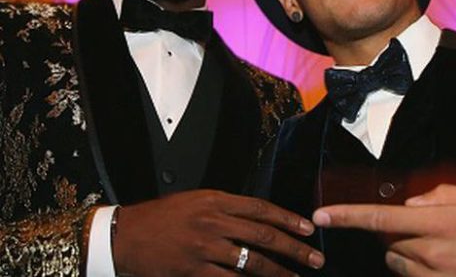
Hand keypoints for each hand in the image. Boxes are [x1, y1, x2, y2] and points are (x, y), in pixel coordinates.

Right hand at [114, 189, 324, 275]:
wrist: (127, 234)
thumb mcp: (194, 200)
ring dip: (278, 272)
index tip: (307, 228)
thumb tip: (252, 218)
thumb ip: (223, 208)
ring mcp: (205, 247)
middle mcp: (214, 221)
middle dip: (294, 248)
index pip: (261, 208)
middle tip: (315, 258)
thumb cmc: (160, 216)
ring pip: (252, 262)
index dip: (287, 218)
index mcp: (215, 200)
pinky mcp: (194, 271)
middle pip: (263, 235)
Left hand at [313, 184, 455, 276]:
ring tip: (441, 247)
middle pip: (387, 239)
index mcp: (440, 222)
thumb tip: (411, 202)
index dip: (347, 216)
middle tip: (425, 227)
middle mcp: (431, 251)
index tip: (323, 214)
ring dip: (406, 250)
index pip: (380, 218)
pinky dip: (418, 266)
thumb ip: (441, 193)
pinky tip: (445, 263)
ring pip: (397, 259)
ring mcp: (434, 276)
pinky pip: (412, 276)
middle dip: (394, 230)